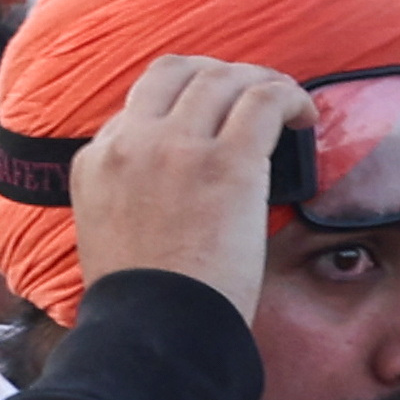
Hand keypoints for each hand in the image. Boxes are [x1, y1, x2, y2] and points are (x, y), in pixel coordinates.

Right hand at [64, 55, 304, 315]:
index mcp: (95, 162)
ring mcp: (177, 147)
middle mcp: (130, 143)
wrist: (156, 328)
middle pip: (176, 71)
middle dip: (218, 75)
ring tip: (284, 105)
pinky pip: (264, 99)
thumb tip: (174, 179)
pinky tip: (304, 116)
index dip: (182, 104)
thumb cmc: (143, 298)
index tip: (211, 122)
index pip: (138, 105)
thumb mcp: (107, 230)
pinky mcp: (227, 161)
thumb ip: (129, 191)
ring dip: (259, 82)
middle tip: (249, 96)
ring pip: (223, 78)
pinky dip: (289, 97)